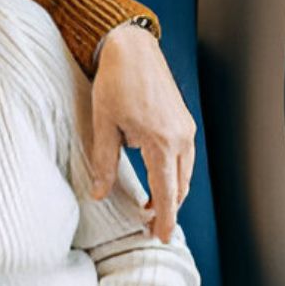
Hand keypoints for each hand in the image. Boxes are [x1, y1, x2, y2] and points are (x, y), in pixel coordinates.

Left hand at [89, 25, 194, 242]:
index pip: (166, 193)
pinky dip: (174, 174)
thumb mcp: (104, 124)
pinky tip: (158, 178)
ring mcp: (186, 129)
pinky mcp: (184, 121)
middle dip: (169, 210)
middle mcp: (180, 138)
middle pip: (180, 187)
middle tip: (150, 228)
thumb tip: (98, 193)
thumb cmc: (116, 82)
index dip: (165, 219)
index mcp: (161, 142)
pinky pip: (185, 158)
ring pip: (185, 174)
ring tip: (151, 208)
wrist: (132, 48)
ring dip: (172, 192)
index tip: (161, 238)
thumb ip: (104, 163)